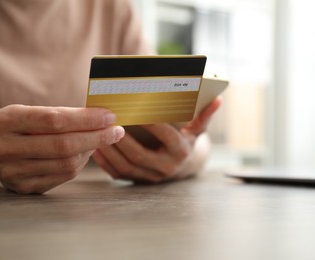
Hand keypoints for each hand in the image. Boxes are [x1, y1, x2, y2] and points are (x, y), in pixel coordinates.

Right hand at [0, 105, 124, 193]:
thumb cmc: (22, 126)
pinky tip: (86, 152)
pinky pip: (64, 176)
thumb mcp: (33, 112)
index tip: (110, 116)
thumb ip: (64, 114)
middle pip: (63, 145)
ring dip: (91, 150)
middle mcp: (5, 147)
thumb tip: (104, 118)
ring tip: (101, 139)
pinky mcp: (24, 187)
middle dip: (96, 137)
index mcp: (7, 120)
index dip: (86, 119)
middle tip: (116, 131)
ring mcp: (13, 172)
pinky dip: (81, 163)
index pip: (55, 120)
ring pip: (67, 163)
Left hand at [92, 97, 221, 182]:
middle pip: (140, 155)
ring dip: (110, 151)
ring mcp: (151, 177)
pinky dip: (106, 164)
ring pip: (126, 167)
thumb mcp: (197, 130)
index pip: (165, 136)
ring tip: (98, 135)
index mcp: (181, 152)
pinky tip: (96, 150)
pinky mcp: (139, 182)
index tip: (135, 109)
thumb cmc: (187, 141)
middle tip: (108, 123)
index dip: (150, 123)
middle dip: (122, 139)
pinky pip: (119, 175)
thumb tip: (218, 100)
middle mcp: (166, 167)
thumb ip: (204, 115)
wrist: (183, 167)